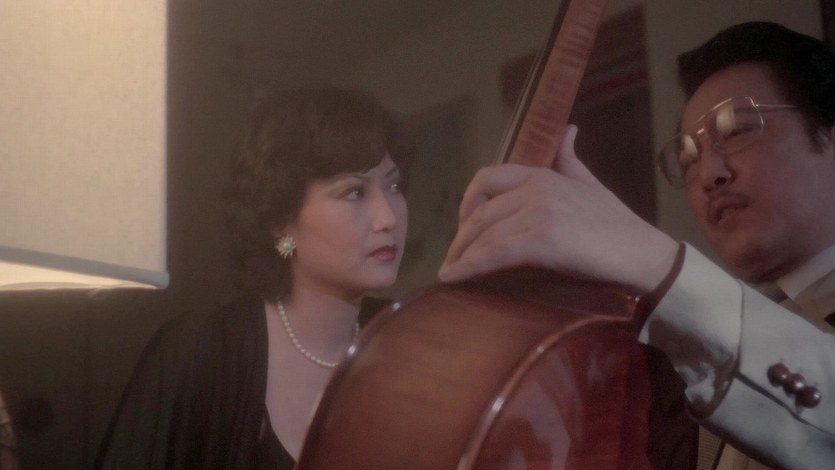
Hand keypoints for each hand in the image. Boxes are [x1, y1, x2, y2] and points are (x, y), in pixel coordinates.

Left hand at [437, 125, 678, 291]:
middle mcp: (537, 188)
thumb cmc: (619, 227)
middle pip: (481, 211)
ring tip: (449, 272)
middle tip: (452, 257)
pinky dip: (469, 267)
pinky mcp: (542, 240)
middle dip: (461, 237)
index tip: (463, 225)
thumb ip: (569, 160)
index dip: (467, 202)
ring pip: (484, 234)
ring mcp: (539, 213)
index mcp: (543, 174)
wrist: (645, 255)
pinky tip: (452, 278)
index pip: (487, 178)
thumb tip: (568, 130)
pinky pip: (494, 254)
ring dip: (460, 256)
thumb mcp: (591, 184)